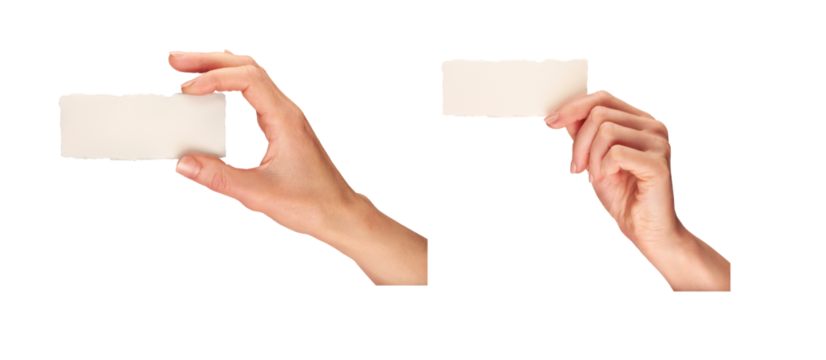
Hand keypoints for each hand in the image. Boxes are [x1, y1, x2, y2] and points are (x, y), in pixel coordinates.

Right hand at [167, 48, 361, 240]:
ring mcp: (288, 117)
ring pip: (254, 75)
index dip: (214, 78)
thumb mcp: (258, 194)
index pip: (248, 79)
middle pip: (248, 66)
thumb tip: (184, 164)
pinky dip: (233, 83)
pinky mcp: (284, 126)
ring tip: (189, 69)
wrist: (340, 214)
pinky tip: (216, 87)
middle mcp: (288, 111)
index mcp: (285, 120)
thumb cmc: (312, 205)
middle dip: (210, 60)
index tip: (186, 90)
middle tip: (175, 61)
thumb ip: (218, 178)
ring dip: (221, 68)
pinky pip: (257, 91)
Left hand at [543, 89, 680, 252]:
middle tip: (577, 168)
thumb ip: (583, 134)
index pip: (602, 97)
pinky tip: (609, 179)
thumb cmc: (623, 195)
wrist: (645, 229)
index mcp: (640, 120)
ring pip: (606, 131)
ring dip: (591, 158)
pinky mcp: (657, 162)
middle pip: (600, 113)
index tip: (550, 123)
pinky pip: (616, 153)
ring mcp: (658, 143)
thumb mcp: (594, 159)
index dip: (573, 107)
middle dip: (579, 142)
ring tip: (596, 177)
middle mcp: (653, 126)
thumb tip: (563, 115)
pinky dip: (603, 168)